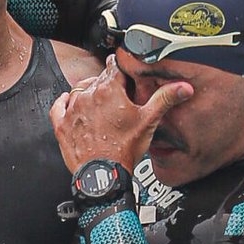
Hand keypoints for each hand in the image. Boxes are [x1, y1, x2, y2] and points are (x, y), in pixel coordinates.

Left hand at [50, 58, 191, 172]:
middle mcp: (87, 96)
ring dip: (89, 93)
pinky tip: (71, 104)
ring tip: (100, 104)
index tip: (126, 72)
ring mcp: (72, 110)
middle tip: (118, 97)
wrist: (103, 176)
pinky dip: (65, 103)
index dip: (122, 69)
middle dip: (108, 84)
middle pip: (98, 79)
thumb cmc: (124, 150)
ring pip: (80, 90)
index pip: (115, 67)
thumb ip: (165, 99)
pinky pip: (59, 106)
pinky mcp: (62, 125)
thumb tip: (184, 87)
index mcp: (108, 90)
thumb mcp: (149, 122)